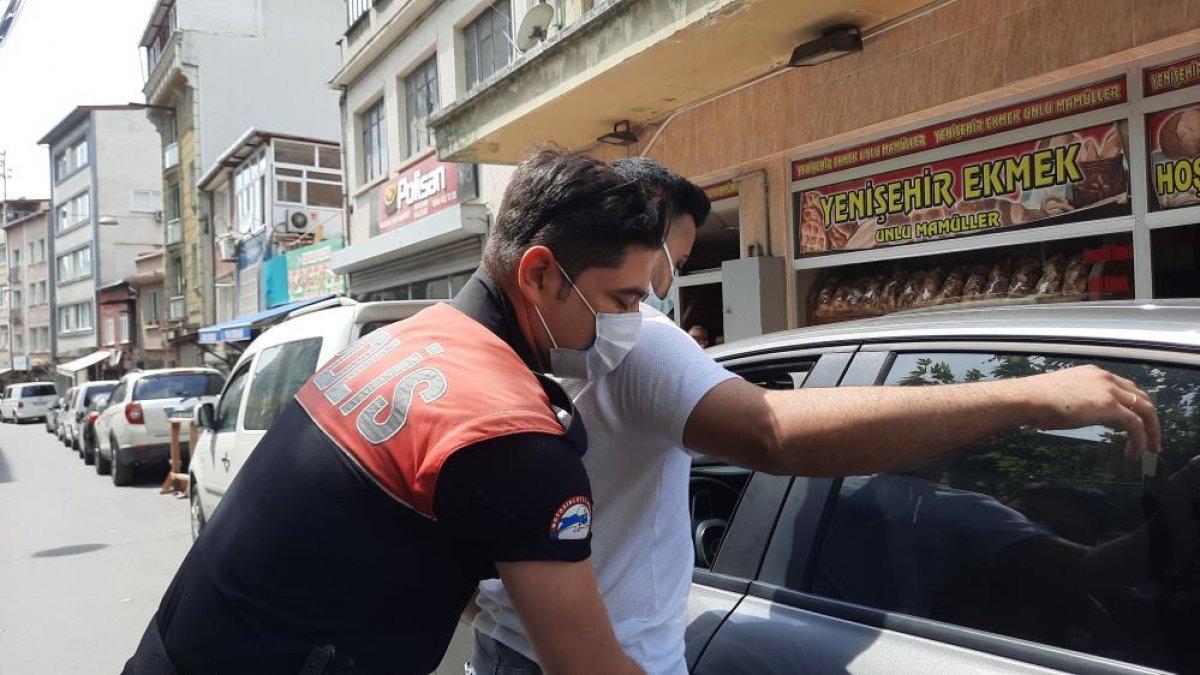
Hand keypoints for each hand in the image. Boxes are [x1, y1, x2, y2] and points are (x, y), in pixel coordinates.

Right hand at [1015, 365, 1160, 458]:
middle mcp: (1106, 378)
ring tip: (1150, 450)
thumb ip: (1083, 402)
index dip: (1135, 407)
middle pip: (1141, 398)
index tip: (1137, 424)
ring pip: (1145, 410)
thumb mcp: (1066, 397)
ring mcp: (1109, 391)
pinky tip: (1133, 452)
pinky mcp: (1109, 406)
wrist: (1028, 398)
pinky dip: (1139, 440)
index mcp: (1094, 374)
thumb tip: (1088, 415)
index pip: (1126, 388)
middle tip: (1151, 439)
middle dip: (1150, 420)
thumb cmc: (1036, 400)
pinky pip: (1135, 425)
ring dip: (1151, 432)